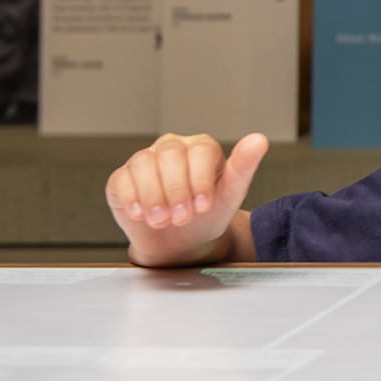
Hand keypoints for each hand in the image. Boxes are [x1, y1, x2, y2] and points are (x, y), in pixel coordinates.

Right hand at [104, 132, 267, 267]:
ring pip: (143, 163)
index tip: (203, 206)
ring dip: (153, 196)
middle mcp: (173, 147)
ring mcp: (146, 160)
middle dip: (176, 191)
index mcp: (202, 147)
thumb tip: (259, 140)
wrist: (182, 241)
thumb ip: (244, 167)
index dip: (200, 180)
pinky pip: (121, 179)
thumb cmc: (208, 214)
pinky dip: (131, 197)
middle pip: (170, 156)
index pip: (200, 150)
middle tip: (182, 218)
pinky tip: (140, 214)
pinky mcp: (122, 179)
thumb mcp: (230, 195)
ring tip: (163, 220)